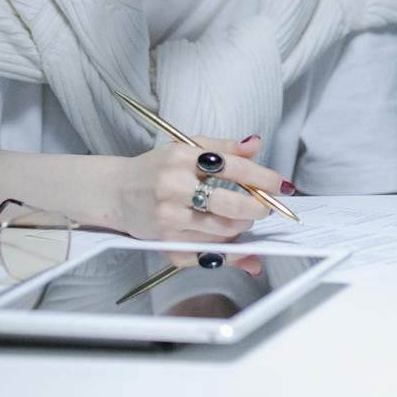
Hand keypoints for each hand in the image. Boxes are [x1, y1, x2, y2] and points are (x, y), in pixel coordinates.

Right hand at [103, 133, 294, 241]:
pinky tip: (231, 241)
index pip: (233, 169)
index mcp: (182, 158)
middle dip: (257, 209)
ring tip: (243, 219)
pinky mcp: (164, 242)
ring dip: (241, 227)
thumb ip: (223, 147)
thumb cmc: (155, 168)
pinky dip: (224, 248)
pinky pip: (205, 252)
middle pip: (230, 205)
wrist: (115, 192)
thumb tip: (256, 144)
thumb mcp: (185, 147)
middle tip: (265, 207)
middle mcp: (173, 188)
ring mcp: (168, 218)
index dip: (263, 178)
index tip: (281, 185)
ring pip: (221, 231)